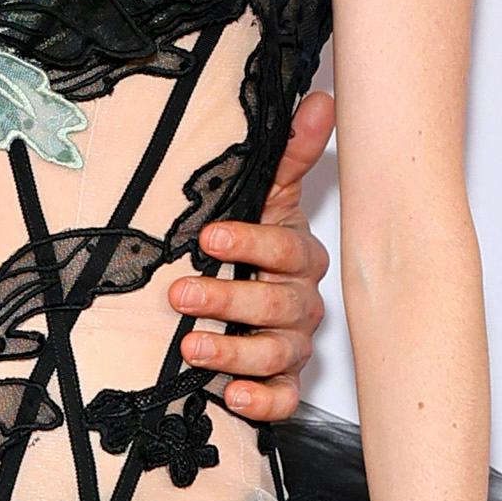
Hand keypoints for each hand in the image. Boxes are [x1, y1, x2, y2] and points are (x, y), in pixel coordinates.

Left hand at [174, 82, 335, 421]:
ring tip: (191, 347)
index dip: (250, 244)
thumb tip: (321, 99)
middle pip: (274, 304)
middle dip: (226, 299)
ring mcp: (293, 345)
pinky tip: (233, 397)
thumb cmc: (260, 246)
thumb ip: (290, 153)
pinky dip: (262, 401)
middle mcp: (301, 304)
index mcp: (299, 258)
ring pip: (275, 352)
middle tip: (180, 294)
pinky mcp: (283, 383)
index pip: (283, 250)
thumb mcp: (269, 196)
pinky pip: (284, 399)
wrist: (257, 303)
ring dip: (233, 351)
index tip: (209, 238)